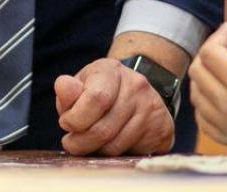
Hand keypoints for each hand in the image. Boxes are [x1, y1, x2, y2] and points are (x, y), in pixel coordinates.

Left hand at [55, 57, 175, 155]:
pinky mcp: (163, 128)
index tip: (67, 124)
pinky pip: (134, 153)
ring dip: (98, 150)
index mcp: (111, 71)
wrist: (135, 91)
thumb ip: (68, 92)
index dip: (75, 119)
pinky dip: (118, 156)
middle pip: (104, 129)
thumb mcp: (81, 85)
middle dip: (81, 143)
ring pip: (117, 146)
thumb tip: (63, 86)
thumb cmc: (99, 90)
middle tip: (72, 143)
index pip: (96, 99)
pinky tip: (114, 143)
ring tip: (93, 142)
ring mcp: (153, 107)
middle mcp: (137, 86)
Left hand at [189, 2, 226, 156]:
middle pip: (198, 72)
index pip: (209, 52)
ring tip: (224, 68)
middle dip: (209, 54)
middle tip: (225, 47)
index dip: (218, 36)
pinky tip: (224, 93)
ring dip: (206, 78)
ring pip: (197, 95)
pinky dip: (207, 103)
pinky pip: (203, 118)